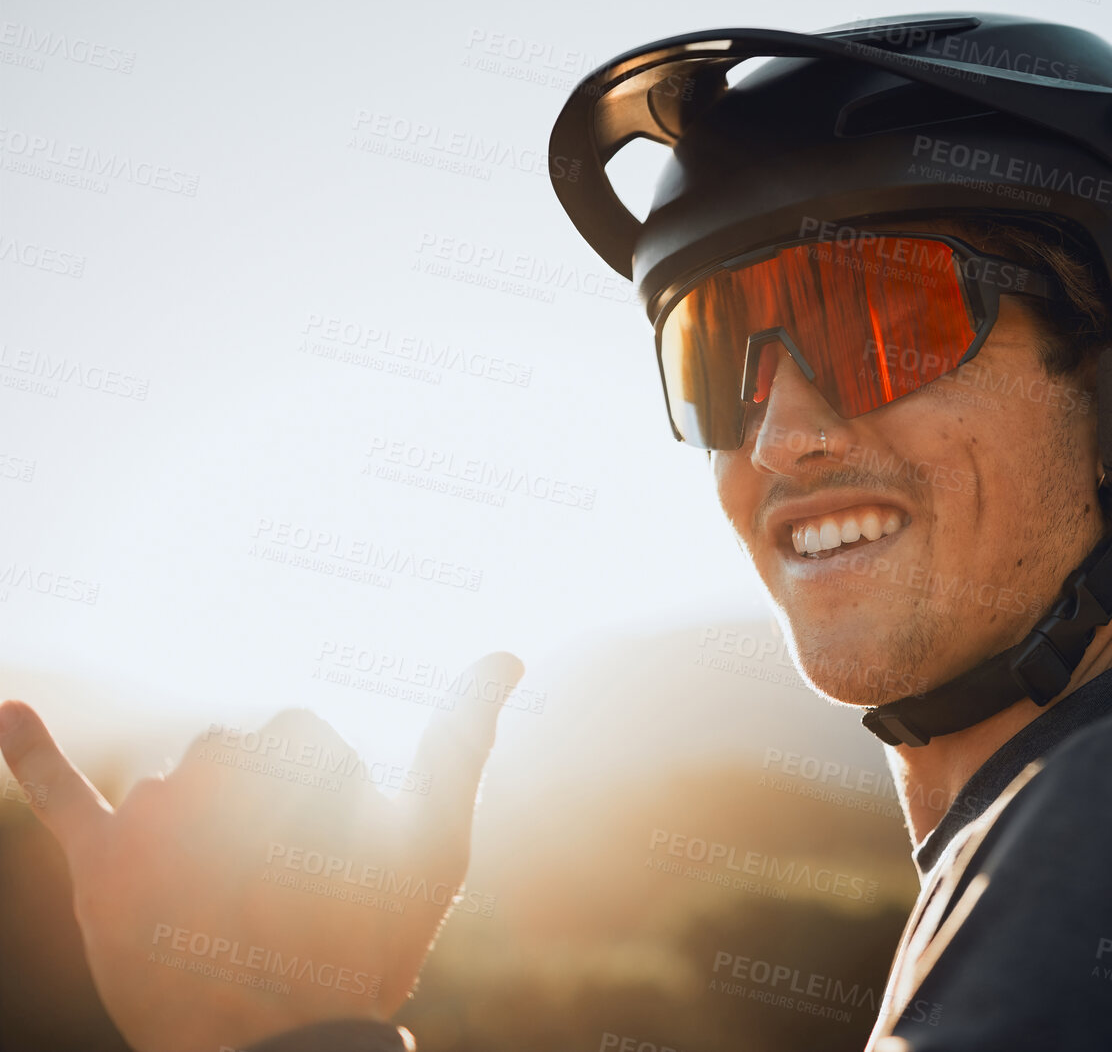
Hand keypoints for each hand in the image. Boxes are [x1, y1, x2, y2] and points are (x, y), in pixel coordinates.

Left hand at [0, 652, 523, 1051]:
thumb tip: (508, 653)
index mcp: (302, 744)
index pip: (301, 742)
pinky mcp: (102, 862)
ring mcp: (156, 810)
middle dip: (258, 815)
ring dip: (198, 835)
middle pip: (234, 760)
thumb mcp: (438, 839)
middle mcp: (221, 761)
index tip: (333, 864)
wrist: (285, 1045)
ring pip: (176, 790)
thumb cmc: (374, 941)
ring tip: (226, 907)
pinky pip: (62, 794)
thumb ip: (465, 736)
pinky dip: (32, 749)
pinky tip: (11, 709)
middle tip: (281, 894)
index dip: (325, 805)